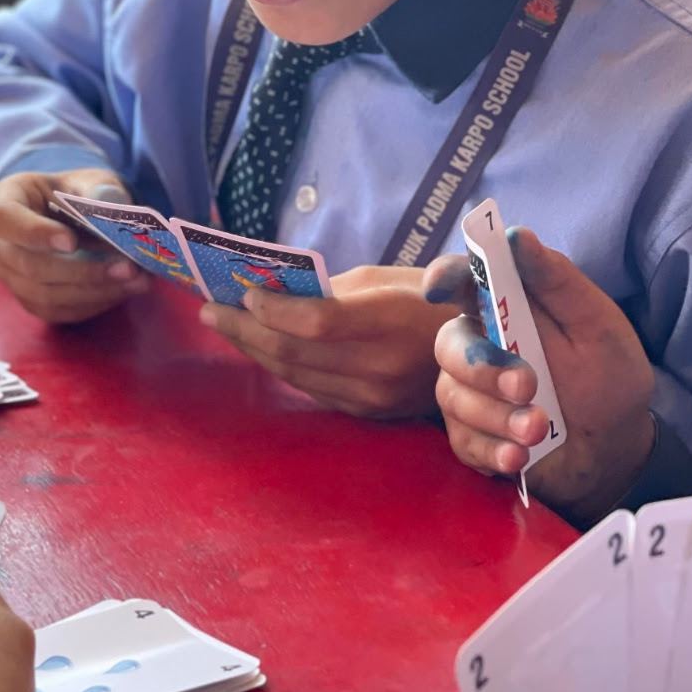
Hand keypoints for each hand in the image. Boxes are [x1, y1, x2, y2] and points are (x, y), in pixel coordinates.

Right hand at [0, 168, 150, 324]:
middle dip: (82, 271)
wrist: (73, 215)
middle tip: (127, 267)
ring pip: (45, 295)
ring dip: (94, 291)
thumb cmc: (76, 193)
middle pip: (29, 265)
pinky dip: (94, 303)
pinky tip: (124, 291)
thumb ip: (101, 188)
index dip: (35, 233)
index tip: (71, 242)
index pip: (5, 219)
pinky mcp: (30, 299)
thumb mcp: (90, 180)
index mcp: (5, 199)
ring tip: (136, 280)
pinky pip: (59, 311)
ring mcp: (10, 275)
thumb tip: (113, 206)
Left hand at [199, 264, 455, 419]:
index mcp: (393, 323)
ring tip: (223, 323)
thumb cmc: (429, 300)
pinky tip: (257, 346)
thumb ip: (331, 289)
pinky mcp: (367, 413)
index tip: (242, 292)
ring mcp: (374, 397)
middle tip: (210, 308)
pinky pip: (310, 388)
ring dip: (252, 348)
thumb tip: (272, 292)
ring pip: (294, 374)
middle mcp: (382, 367)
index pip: (318, 322)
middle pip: (294, 352)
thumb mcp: (386, 278)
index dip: (273, 310)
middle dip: (244, 329)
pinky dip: (278, 365)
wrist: (482, 356)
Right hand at [424, 228, 655, 523]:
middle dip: (482, 368)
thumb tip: (517, 235)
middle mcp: (478, 345)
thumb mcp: (596, 325)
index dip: (443, 278)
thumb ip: (557, 281)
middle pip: (448, 343)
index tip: (439, 288)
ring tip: (540, 430)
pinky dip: (492, 449)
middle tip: (527, 387)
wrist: (613, 448)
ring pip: (454, 396)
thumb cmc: (607, 378)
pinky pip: (463, 440)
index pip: (460, 281)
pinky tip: (518, 457)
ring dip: (497, 415)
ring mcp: (469, 393)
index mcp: (504, 307)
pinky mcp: (470, 436)